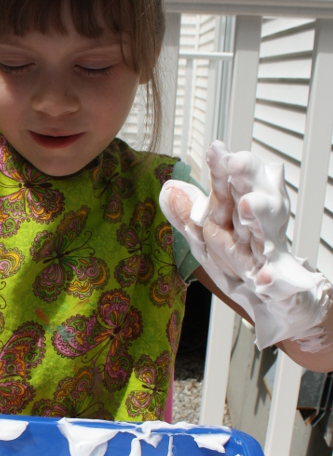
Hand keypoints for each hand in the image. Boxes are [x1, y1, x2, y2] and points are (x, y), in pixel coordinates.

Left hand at [159, 141, 331, 350]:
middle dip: (246, 179)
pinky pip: (281, 284)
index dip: (223, 170)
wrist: (286, 305)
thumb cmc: (247, 268)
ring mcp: (273, 259)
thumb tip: (168, 188)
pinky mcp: (285, 288)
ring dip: (259, 219)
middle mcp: (259, 232)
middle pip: (252, 201)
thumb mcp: (211, 244)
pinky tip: (267, 279)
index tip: (216, 149)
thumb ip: (190, 219)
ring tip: (247, 206)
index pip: (230, 190)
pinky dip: (275, 282)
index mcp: (241, 219)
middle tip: (236, 161)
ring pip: (267, 236)